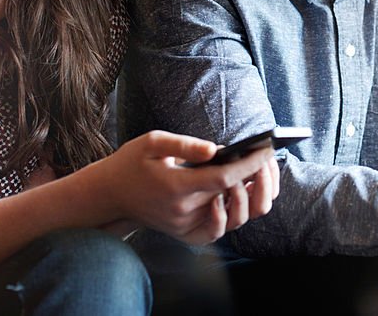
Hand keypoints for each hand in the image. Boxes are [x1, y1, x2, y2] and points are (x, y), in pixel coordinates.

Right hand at [98, 130, 275, 243]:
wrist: (111, 195)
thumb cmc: (132, 162)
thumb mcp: (152, 142)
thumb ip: (184, 145)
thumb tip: (216, 149)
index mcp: (176, 186)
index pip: (223, 178)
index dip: (249, 164)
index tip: (267, 148)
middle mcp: (184, 211)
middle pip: (234, 198)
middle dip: (256, 175)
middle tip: (265, 157)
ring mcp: (186, 226)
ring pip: (234, 219)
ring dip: (251, 195)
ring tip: (256, 171)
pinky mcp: (187, 234)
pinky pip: (220, 231)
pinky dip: (235, 213)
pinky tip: (239, 190)